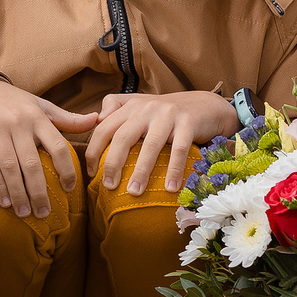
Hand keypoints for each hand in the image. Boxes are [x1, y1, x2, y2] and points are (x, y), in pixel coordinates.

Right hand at [0, 78, 95, 217]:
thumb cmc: (16, 104)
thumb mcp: (42, 107)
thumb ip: (67, 119)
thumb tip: (97, 120)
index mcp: (37, 117)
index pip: (57, 145)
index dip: (66, 169)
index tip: (69, 188)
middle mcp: (18, 123)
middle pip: (32, 163)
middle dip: (39, 191)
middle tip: (44, 213)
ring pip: (10, 167)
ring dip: (18, 193)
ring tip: (25, 213)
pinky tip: (5, 202)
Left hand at [86, 90, 237, 193]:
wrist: (205, 105)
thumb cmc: (167, 112)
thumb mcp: (140, 104)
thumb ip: (116, 107)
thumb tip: (96, 121)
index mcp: (131, 106)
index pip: (104, 127)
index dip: (94, 150)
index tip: (91, 173)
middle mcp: (147, 108)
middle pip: (123, 136)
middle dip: (113, 163)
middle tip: (108, 186)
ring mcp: (168, 115)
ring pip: (150, 145)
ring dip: (141, 171)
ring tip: (134, 192)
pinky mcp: (189, 123)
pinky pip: (180, 150)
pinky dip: (174, 170)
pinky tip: (170, 189)